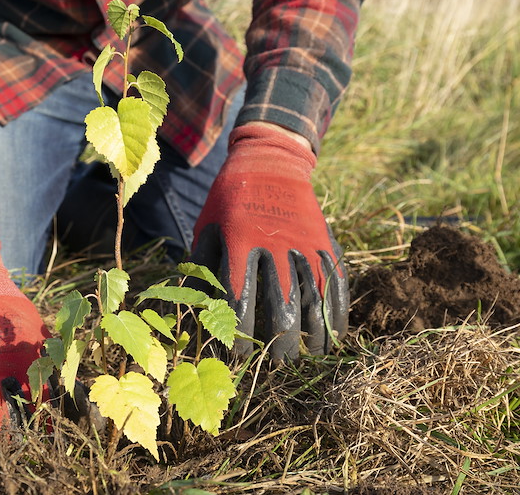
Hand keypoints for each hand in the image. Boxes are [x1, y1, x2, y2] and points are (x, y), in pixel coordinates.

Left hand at [192, 124, 347, 360]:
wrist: (269, 160)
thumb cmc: (229, 199)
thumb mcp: (207, 226)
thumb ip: (200, 266)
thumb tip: (187, 305)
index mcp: (239, 242)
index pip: (240, 299)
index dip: (239, 332)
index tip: (240, 355)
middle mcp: (274, 245)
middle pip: (282, 305)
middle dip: (281, 341)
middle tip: (280, 365)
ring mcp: (303, 242)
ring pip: (314, 297)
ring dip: (313, 333)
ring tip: (309, 358)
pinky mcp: (324, 240)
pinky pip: (335, 281)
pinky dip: (337, 310)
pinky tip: (335, 335)